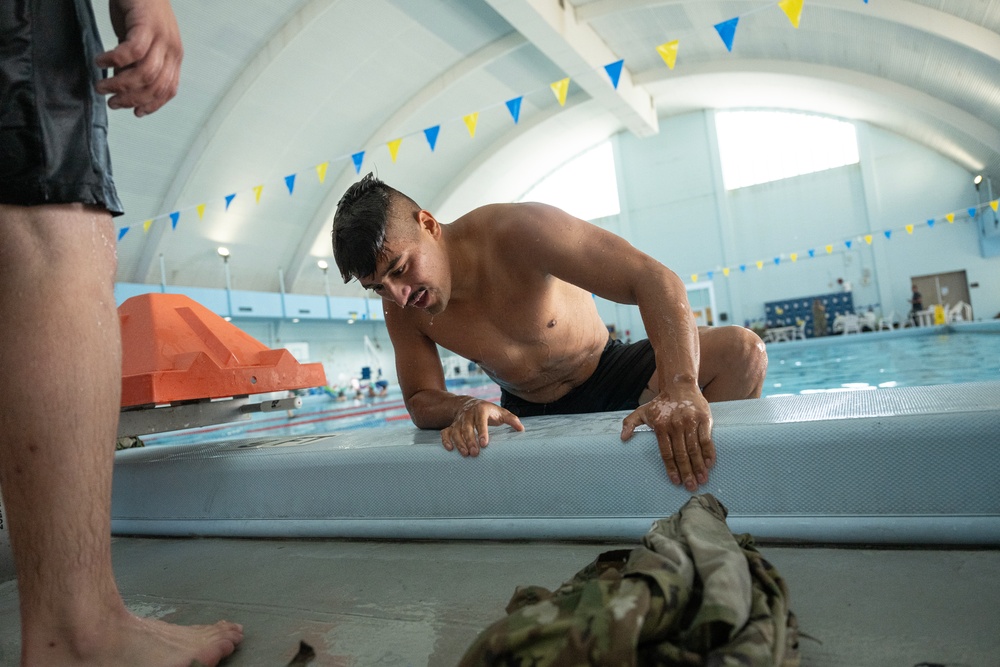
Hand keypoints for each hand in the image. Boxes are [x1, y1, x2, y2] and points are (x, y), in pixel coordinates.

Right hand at [95, 0, 182, 116]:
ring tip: (101, 85)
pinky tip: (100, 62)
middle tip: (111, 101)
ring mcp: (162, 37)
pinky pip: (132, 51)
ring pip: (144, 73)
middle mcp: (172, 50)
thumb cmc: (138, 11)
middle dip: (131, 99)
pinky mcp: (146, 25)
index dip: (152, 105)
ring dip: (120, 84)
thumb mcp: (143, 43)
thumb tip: (124, 88)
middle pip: (155, 86)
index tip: (135, 112)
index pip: (168, 90)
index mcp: (174, 57)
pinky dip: (114, 61)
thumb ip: (137, 66)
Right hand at [441, 399, 523, 456]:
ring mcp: (458, 421)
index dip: (482, 432)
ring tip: (465, 454)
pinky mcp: (451, 426)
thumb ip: (511, 419)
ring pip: (456, 431)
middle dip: (470, 441)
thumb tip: (521, 429)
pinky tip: (450, 449)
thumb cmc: (488, 411)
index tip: (484, 444)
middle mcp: (467, 415)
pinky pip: (445, 432)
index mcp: (480, 409)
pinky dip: (445, 440)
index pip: (480, 420)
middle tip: (475, 453)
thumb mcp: (500, 412)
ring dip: (459, 443)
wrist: (468, 403)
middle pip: (467, 428)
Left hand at [620, 389, 714, 490]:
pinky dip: (708, 453)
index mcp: (661, 426)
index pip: (666, 453)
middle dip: (687, 472)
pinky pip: (706, 439)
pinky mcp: (703, 419)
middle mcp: (675, 425)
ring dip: (699, 466)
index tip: (676, 482)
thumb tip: (622, 438)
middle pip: (681, 454)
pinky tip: (709, 464)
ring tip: (702, 480)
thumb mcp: (643, 411)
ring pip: (695, 449)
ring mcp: (690, 422)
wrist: (680, 385)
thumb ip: (630, 423)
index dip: (671, 469)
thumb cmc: (661, 403)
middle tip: (690, 487)